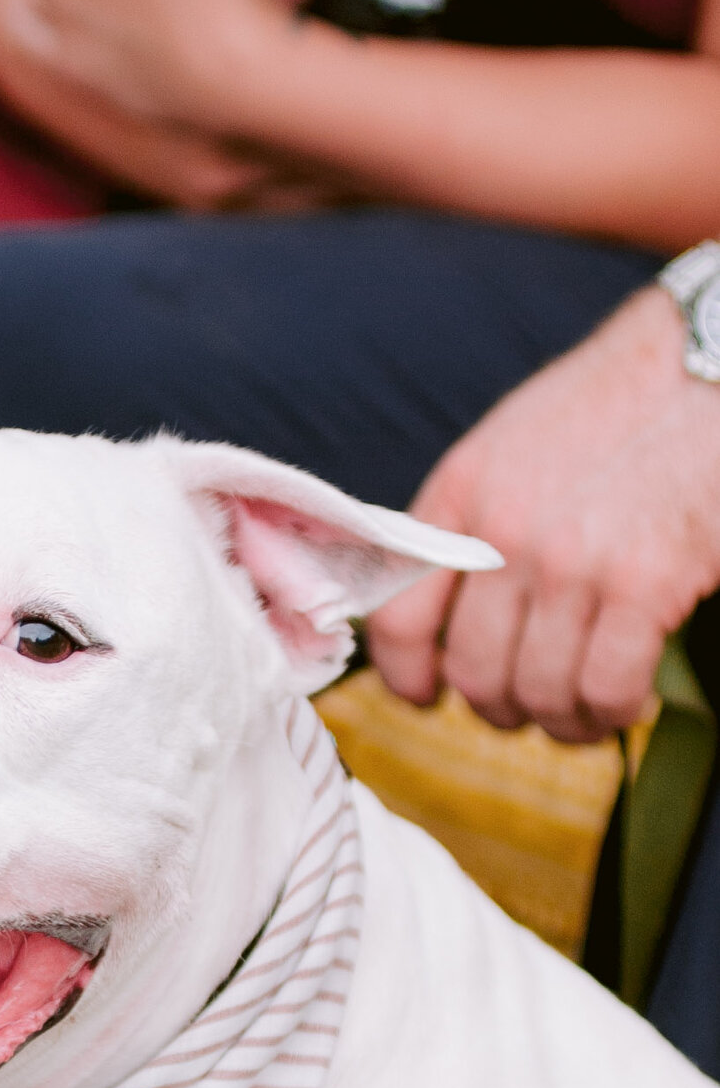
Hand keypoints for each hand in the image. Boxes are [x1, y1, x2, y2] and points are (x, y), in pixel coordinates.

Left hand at [368, 284, 719, 739]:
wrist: (705, 366)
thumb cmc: (616, 408)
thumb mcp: (510, 446)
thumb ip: (468, 520)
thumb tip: (442, 603)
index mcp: (462, 493)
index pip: (397, 615)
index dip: (405, 676)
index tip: (425, 694)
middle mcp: (506, 532)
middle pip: (472, 671)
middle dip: (497, 708)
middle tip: (527, 707)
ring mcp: (571, 562)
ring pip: (537, 693)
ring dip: (559, 721)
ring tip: (582, 712)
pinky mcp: (643, 585)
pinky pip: (603, 689)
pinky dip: (611, 712)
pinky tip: (623, 701)